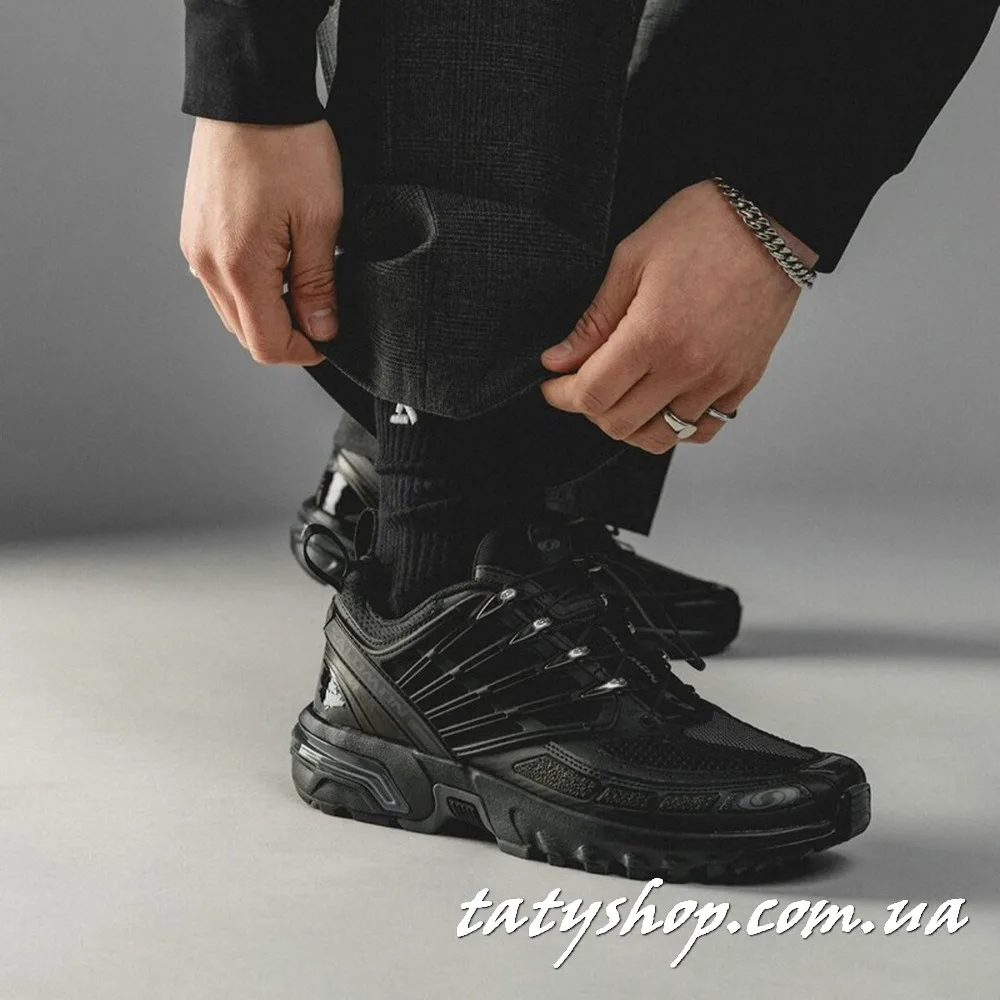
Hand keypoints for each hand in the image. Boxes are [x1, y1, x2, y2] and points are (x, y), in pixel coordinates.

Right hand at [180, 118, 342, 365]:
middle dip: (286, 333)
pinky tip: (278, 265)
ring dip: (268, 311)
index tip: (329, 340)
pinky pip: (221, 281)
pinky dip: (250, 288)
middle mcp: (206, 263)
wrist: (251, 93)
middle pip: (245, 332)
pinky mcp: (194, 230)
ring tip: (302, 283)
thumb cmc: (289, 146)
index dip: (303, 352)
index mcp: (238, 267)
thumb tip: (321, 329)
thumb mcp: (321, 222)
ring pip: (232, 309)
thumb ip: (318, 285)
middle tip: (322, 312)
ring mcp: (195, 247)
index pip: (265, 344)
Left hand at [540, 179, 817, 452]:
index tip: (553, 384)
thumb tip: (559, 359)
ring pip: (660, 437)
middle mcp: (687, 368)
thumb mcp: (632, 260)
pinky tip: (663, 402)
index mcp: (653, 336)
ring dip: (630, 423)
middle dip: (590, 410)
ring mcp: (719, 380)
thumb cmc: (705, 226)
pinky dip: (675, 427)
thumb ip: (594, 320)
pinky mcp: (743, 381)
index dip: (561, 396)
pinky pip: (703, 429)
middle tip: (583, 384)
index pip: (592, 395)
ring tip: (622, 394)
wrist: (774, 220)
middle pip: (620, 425)